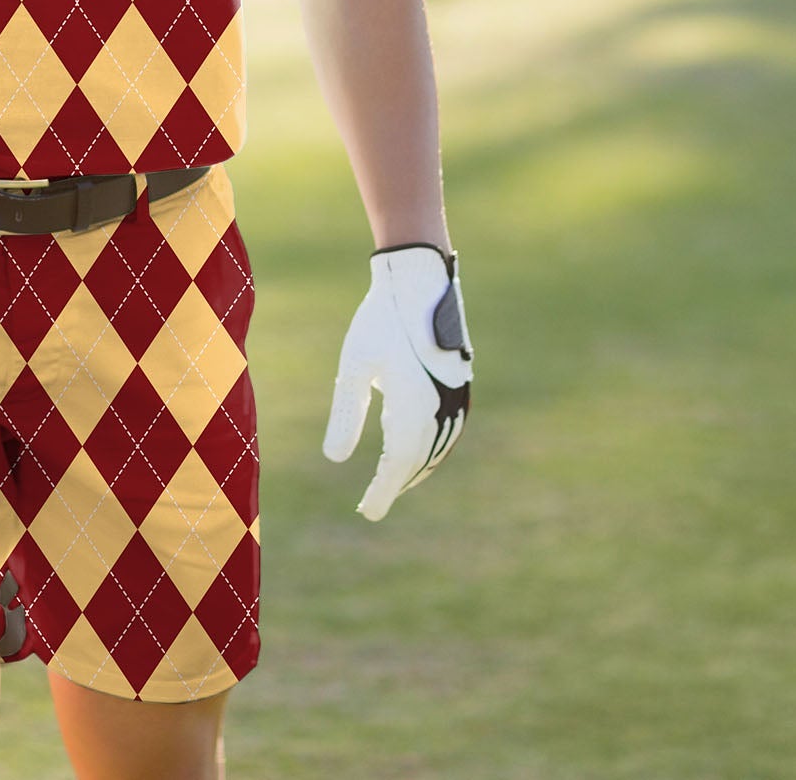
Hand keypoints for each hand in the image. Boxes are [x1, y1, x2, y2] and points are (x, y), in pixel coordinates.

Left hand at [323, 244, 471, 520]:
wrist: (418, 282)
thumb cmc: (380, 321)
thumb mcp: (354, 366)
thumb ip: (347, 413)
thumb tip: (334, 459)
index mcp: (414, 406)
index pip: (398, 464)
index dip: (383, 491)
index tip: (367, 512)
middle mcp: (441, 408)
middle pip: (418, 461)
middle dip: (396, 483)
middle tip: (372, 504)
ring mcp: (456, 399)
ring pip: (436, 449)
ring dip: (414, 468)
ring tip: (391, 482)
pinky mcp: (461, 388)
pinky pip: (448, 431)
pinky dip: (430, 448)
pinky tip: (413, 450)